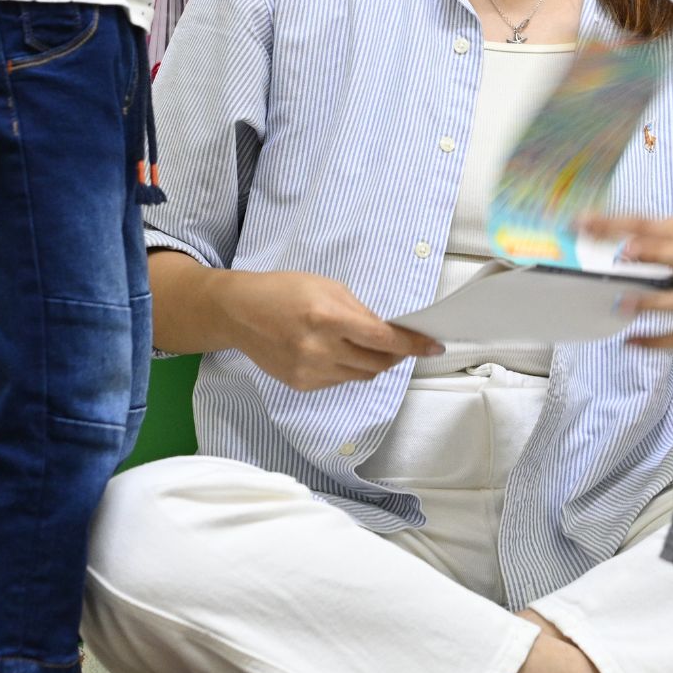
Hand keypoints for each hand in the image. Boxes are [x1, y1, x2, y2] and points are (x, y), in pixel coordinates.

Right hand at [227, 270, 439, 389]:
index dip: (413, 345)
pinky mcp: (302, 384)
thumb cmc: (283, 292)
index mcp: (327, 318)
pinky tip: (336, 352)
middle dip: (396, 355)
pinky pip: (340, 381)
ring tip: (364, 344)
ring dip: (373, 362)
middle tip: (400, 344)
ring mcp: (309, 371)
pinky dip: (348, 368)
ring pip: (361, 376)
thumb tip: (389, 332)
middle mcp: (319, 349)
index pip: (382, 339)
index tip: (433, 346)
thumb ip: (360, 312)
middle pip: (377, 364)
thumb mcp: (327, 287)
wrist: (239, 313)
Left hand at [587, 214, 672, 350]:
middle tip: (623, 253)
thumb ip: (657, 238)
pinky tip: (631, 342)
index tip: (585, 223)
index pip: (653, 225)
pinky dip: (658, 341)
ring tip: (622, 304)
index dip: (619, 223)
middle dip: (654, 251)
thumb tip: (613, 239)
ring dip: (652, 301)